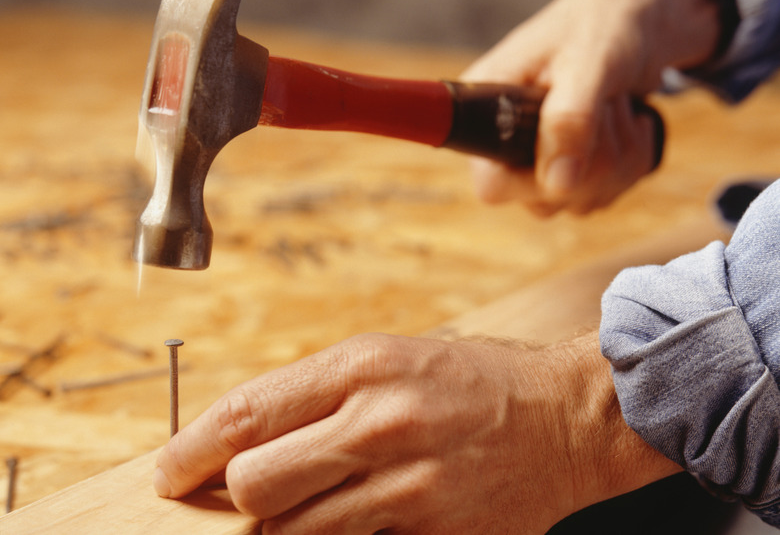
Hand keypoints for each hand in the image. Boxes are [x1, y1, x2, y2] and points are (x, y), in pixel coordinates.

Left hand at [153, 332, 677, 533]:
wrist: (566, 415)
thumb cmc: (474, 381)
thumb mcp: (393, 358)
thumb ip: (320, 394)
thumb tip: (246, 437)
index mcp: (364, 364)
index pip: (247, 413)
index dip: (191, 447)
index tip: (170, 470)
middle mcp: (380, 420)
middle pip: (254, 481)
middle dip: (236, 494)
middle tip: (243, 495)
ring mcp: (409, 482)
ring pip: (292, 528)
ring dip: (285, 523)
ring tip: (309, 504)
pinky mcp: (434, 529)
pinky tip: (353, 520)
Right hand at [463, 0, 719, 214]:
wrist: (642, 17)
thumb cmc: (605, 22)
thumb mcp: (588, 61)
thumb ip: (569, 119)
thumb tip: (558, 183)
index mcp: (484, 109)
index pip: (490, 182)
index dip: (532, 180)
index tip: (570, 148)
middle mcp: (505, 140)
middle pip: (542, 199)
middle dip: (594, 162)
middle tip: (610, 109)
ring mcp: (539, 158)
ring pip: (578, 200)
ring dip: (619, 160)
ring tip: (621, 107)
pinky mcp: (572, 167)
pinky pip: (601, 195)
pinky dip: (630, 163)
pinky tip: (630, 123)